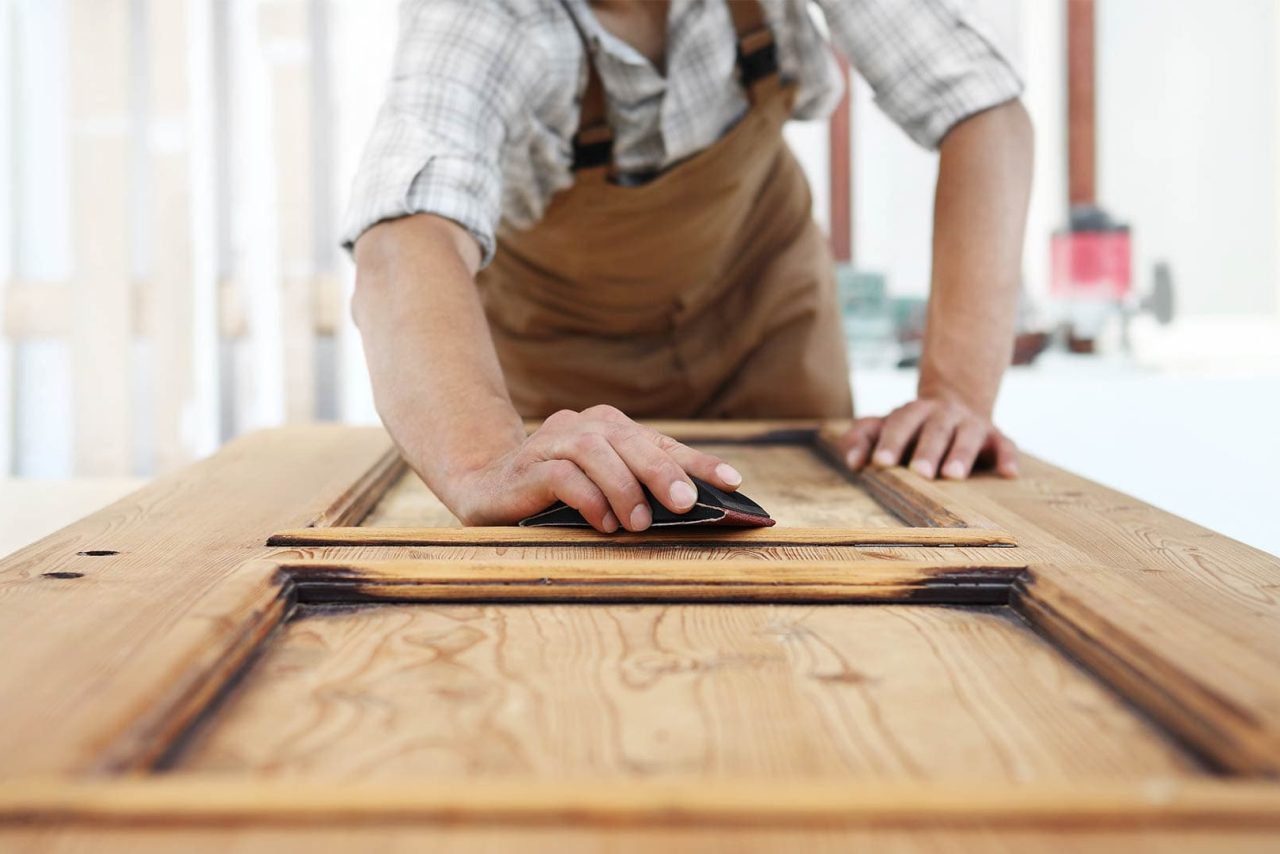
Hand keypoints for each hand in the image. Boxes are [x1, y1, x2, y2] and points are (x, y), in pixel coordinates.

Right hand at [448, 405, 742, 531]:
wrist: (485, 489)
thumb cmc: (557, 495)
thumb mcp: (604, 492)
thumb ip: (640, 492)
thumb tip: (696, 511)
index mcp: (609, 428)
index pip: (661, 442)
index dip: (698, 461)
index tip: (734, 482)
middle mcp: (582, 426)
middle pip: (630, 440)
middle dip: (662, 471)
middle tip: (686, 503)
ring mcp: (551, 442)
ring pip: (595, 452)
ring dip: (623, 487)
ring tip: (639, 524)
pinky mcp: (526, 467)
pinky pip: (561, 475)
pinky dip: (588, 498)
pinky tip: (603, 524)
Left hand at [835, 398, 1017, 479]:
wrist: (955, 402)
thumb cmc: (910, 426)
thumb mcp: (883, 427)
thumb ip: (861, 438)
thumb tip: (852, 462)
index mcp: (913, 412)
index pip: (900, 424)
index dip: (891, 442)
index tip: (881, 461)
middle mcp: (943, 415)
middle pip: (934, 430)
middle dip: (927, 451)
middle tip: (919, 473)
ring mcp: (971, 425)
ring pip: (967, 436)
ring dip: (961, 455)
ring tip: (953, 476)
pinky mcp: (996, 437)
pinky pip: (1005, 445)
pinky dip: (1008, 458)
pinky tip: (1008, 474)